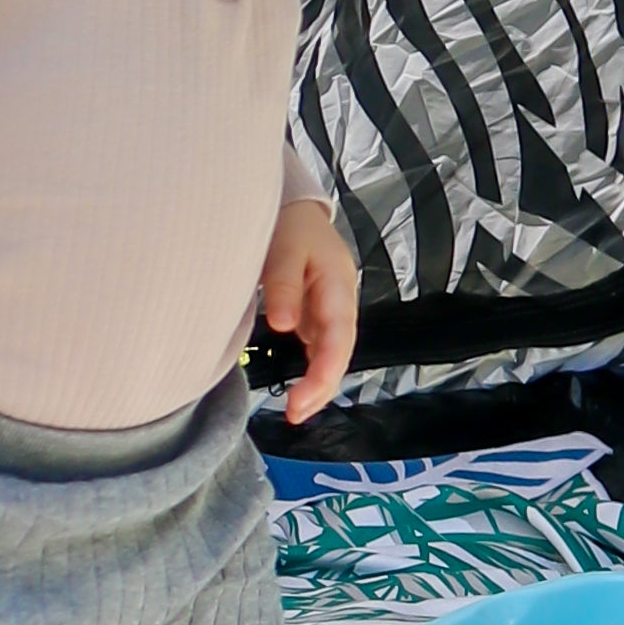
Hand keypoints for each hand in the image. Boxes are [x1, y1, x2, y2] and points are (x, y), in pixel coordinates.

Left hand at [260, 197, 360, 424]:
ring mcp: (331, 309)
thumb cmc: (289, 226)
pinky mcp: (318, 314)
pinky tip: (299, 391)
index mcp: (338, 284)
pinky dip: (312, 371)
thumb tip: (284, 325)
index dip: (324, 372)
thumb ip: (283, 284)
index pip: (338, 337)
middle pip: (340, 351)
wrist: (294, 210)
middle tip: (295, 414)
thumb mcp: (283, 247)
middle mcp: (341, 301)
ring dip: (318, 384)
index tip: (301, 399)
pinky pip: (321, 348)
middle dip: (322, 387)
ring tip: (296, 412)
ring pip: (332, 353)